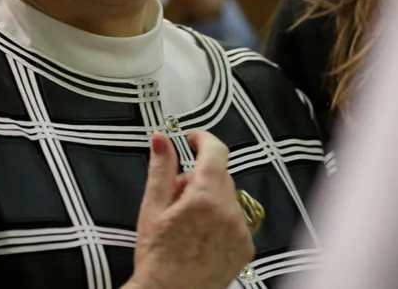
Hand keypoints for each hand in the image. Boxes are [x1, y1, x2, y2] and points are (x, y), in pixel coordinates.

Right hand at [126, 131, 253, 288]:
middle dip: (198, 178)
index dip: (203, 139)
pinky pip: (236, 219)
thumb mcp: (152, 208)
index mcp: (205, 197)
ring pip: (228, 197)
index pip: (215, 152)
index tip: (192, 139)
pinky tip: (201, 237)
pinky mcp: (246, 247)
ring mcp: (240, 230)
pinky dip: (221, 220)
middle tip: (175, 197)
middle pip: (219, 175)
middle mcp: (228, 212)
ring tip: (187, 223)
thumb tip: (161, 139)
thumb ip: (161, 169)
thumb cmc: (157, 258)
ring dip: (210, 199)